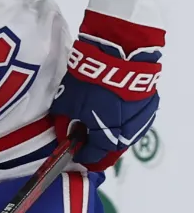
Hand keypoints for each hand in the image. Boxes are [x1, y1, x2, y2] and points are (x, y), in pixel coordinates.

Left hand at [50, 34, 160, 171]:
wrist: (119, 55)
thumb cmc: (90, 81)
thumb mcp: (68, 102)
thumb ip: (64, 121)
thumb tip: (62, 133)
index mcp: (108, 136)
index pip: (95, 156)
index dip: (84, 157)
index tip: (77, 155)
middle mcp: (128, 133)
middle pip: (114, 149)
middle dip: (100, 149)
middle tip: (89, 147)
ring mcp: (142, 119)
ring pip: (127, 136)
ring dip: (114, 136)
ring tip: (101, 130)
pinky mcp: (150, 105)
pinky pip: (135, 121)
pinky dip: (124, 121)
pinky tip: (114, 115)